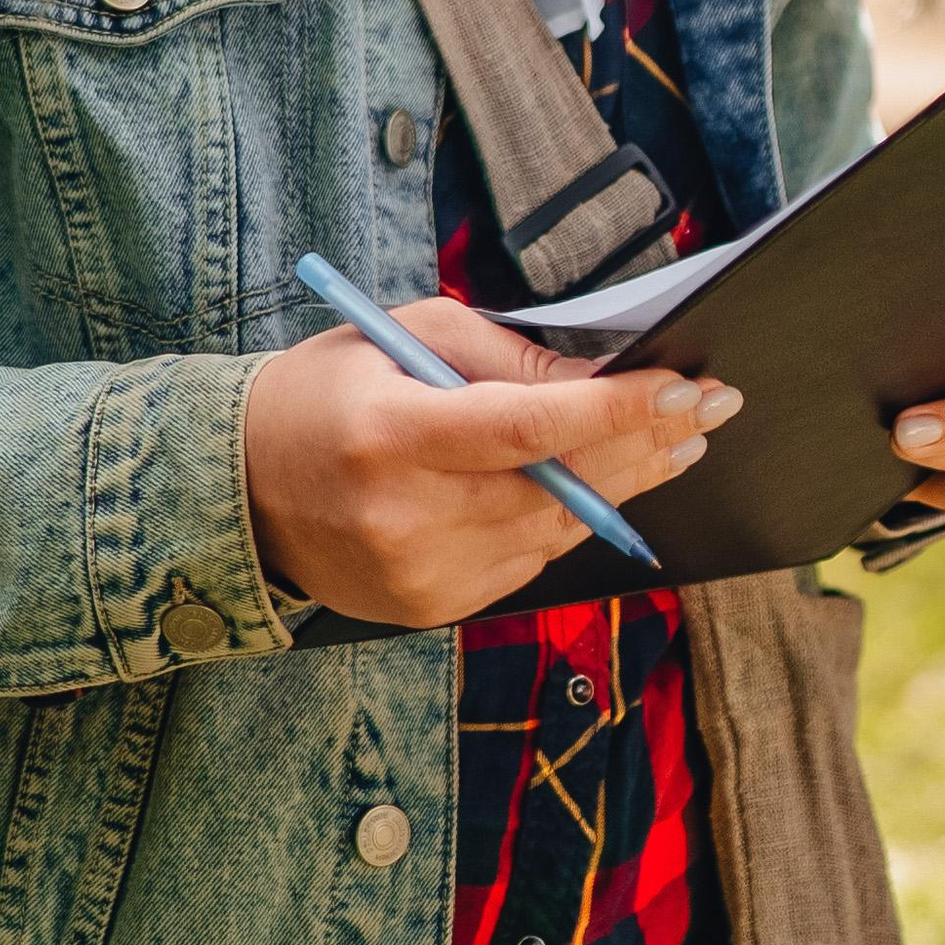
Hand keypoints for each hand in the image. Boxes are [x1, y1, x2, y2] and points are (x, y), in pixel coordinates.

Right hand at [244, 296, 742, 627]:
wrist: (235, 488)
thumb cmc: (326, 389)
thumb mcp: (404, 334)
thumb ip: (505, 359)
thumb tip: (602, 379)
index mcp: (392, 431)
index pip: (527, 427)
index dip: (615, 411)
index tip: (684, 388)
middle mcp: (405, 515)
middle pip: (557, 487)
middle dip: (645, 444)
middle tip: (709, 407)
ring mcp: (417, 574)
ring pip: (554, 532)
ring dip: (623, 486)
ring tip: (674, 444)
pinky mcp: (427, 609)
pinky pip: (525, 565)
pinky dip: (566, 523)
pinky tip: (602, 487)